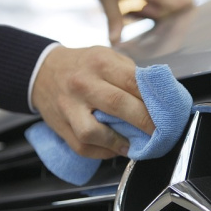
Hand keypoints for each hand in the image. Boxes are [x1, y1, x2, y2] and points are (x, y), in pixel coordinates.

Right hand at [31, 45, 154, 158]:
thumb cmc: (82, 65)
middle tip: (160, 131)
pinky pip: (83, 147)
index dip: (153, 99)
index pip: (133, 81)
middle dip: (144, 122)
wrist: (42, 71)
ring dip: (119, 142)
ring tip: (134, 144)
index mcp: (100, 63)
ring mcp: (69, 107)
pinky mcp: (61, 127)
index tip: (167, 111)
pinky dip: (103, 152)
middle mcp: (83, 84)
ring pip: (94, 132)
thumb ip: (130, 75)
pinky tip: (116, 148)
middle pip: (118, 105)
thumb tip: (158, 97)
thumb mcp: (107, 57)